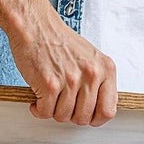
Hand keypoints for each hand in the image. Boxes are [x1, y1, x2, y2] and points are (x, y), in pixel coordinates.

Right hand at [0, 0, 116, 125]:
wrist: (35, 24)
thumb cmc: (59, 42)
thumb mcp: (90, 59)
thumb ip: (97, 83)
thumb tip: (98, 110)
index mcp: (105, 69)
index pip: (108, 111)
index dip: (94, 119)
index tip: (85, 115)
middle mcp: (91, 74)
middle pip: (83, 118)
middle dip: (70, 115)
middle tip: (61, 102)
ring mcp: (71, 80)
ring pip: (63, 117)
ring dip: (52, 110)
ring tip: (49, 94)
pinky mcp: (50, 84)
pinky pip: (46, 112)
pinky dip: (38, 109)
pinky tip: (38, 97)